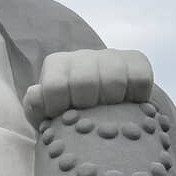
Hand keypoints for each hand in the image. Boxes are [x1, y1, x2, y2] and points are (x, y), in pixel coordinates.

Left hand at [23, 48, 152, 127]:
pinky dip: (137, 97)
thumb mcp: (46, 117)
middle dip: (87, 106)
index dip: (59, 109)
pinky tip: (130, 106)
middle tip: (90, 119)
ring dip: (112, 104)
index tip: (64, 120)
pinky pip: (140, 78)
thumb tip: (37, 93)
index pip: (54, 86)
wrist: (101, 114)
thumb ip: (35, 107)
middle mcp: (82, 56)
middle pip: (85, 81)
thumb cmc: (69, 117)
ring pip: (114, 79)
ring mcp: (110, 56)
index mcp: (57, 65)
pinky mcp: (136, 61)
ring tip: (110, 115)